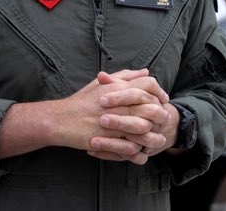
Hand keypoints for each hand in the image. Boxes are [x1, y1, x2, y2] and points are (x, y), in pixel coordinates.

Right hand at [0, 69, 168, 160]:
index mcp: (118, 87)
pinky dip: (139, 152)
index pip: (148, 85)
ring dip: (154, 136)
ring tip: (158, 140)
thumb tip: (145, 72)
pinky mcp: (108, 140)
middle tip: (164, 120)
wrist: (62, 119)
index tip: (163, 99)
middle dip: (161, 115)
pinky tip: (143, 153)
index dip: (159, 92)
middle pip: (151, 107)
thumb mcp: (102, 83)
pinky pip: (131, 148)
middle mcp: (119, 103)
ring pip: (145, 130)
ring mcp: (115, 122)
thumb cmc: (81, 101)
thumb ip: (125, 76)